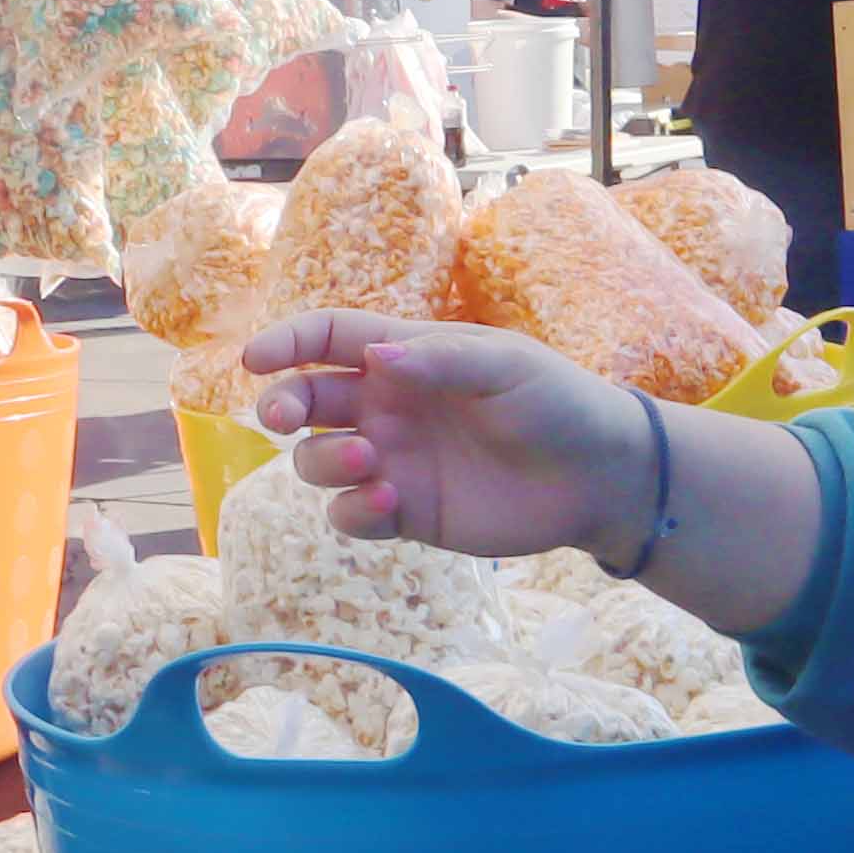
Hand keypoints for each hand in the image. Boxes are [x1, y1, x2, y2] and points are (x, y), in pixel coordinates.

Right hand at [239, 310, 651, 559]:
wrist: (599, 476)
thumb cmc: (557, 401)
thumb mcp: (507, 365)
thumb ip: (440, 359)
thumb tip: (373, 356)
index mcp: (406, 355)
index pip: (328, 338)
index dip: (286, 342)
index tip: (254, 358)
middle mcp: (388, 406)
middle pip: (307, 399)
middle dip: (282, 404)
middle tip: (280, 417)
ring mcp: (393, 460)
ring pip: (317, 461)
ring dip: (322, 460)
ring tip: (367, 461)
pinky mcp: (406, 512)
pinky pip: (350, 514)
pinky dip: (352, 510)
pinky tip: (388, 500)